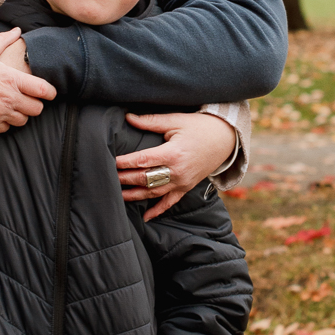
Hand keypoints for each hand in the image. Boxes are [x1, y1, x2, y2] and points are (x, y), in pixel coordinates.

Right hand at [0, 28, 56, 132]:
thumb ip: (4, 39)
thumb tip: (17, 31)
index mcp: (11, 78)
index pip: (43, 90)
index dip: (51, 92)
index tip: (51, 93)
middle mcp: (8, 98)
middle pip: (36, 109)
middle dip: (36, 104)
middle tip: (30, 98)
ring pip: (22, 121)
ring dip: (21, 114)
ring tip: (14, 105)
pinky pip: (5, 128)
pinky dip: (5, 122)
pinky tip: (0, 112)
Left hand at [116, 111, 236, 219]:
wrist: (226, 139)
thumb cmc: (200, 127)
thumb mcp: (176, 120)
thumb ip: (151, 121)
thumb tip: (128, 117)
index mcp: (173, 153)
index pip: (142, 160)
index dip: (125, 162)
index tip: (111, 161)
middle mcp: (177, 171)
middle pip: (145, 178)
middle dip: (125, 178)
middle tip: (108, 177)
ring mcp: (182, 182)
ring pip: (153, 193)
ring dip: (135, 195)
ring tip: (117, 195)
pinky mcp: (186, 187)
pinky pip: (170, 202)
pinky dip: (157, 210)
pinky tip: (145, 217)